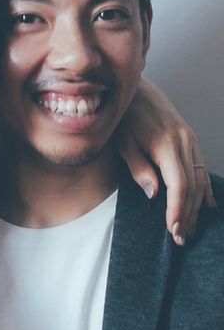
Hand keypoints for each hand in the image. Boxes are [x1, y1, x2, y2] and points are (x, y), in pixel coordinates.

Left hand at [118, 79, 216, 243]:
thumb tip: (154, 194)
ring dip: (195, 206)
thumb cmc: (124, 118)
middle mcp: (184, 143)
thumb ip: (138, 167)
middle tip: (181, 238)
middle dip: (187, 214)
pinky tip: (207, 205)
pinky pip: (201, 168)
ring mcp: (190, 141)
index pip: (179, 185)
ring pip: (199, 179)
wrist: (137, 90)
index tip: (173, 229)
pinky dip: (205, 189)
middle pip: (192, 186)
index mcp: (166, 145)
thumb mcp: (122, 142)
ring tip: (189, 228)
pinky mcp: (190, 140)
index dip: (177, 209)